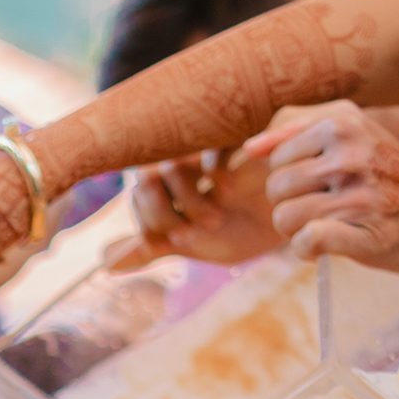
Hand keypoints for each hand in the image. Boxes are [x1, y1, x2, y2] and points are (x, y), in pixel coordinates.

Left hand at [104, 151, 281, 272]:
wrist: (293, 215)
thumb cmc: (242, 228)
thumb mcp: (194, 244)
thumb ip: (152, 248)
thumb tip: (105, 264)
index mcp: (167, 184)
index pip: (136, 200)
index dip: (149, 226)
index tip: (178, 241)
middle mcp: (181, 162)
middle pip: (143, 181)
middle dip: (166, 214)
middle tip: (198, 230)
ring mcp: (205, 148)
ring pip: (169, 166)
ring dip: (190, 199)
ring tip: (218, 212)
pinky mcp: (232, 135)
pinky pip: (206, 147)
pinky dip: (214, 172)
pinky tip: (231, 190)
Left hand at [242, 101, 398, 272]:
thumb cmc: (386, 172)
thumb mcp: (351, 132)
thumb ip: (297, 129)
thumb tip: (249, 149)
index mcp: (343, 123)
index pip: (274, 153)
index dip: (287, 173)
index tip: (315, 180)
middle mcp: (351, 155)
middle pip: (275, 187)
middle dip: (289, 203)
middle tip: (321, 205)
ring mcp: (358, 195)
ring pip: (284, 217)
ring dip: (296, 231)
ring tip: (326, 224)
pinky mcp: (363, 234)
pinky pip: (306, 242)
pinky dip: (306, 250)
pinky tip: (323, 246)